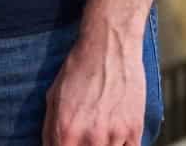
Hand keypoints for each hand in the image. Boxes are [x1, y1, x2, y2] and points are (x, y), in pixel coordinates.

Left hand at [42, 24, 145, 145]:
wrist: (108, 48)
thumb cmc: (78, 69)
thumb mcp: (53, 97)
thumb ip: (50, 130)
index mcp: (66, 129)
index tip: (66, 143)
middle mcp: (91, 137)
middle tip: (81, 137)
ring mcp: (115, 136)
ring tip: (97, 132)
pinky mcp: (135, 131)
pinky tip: (113, 137)